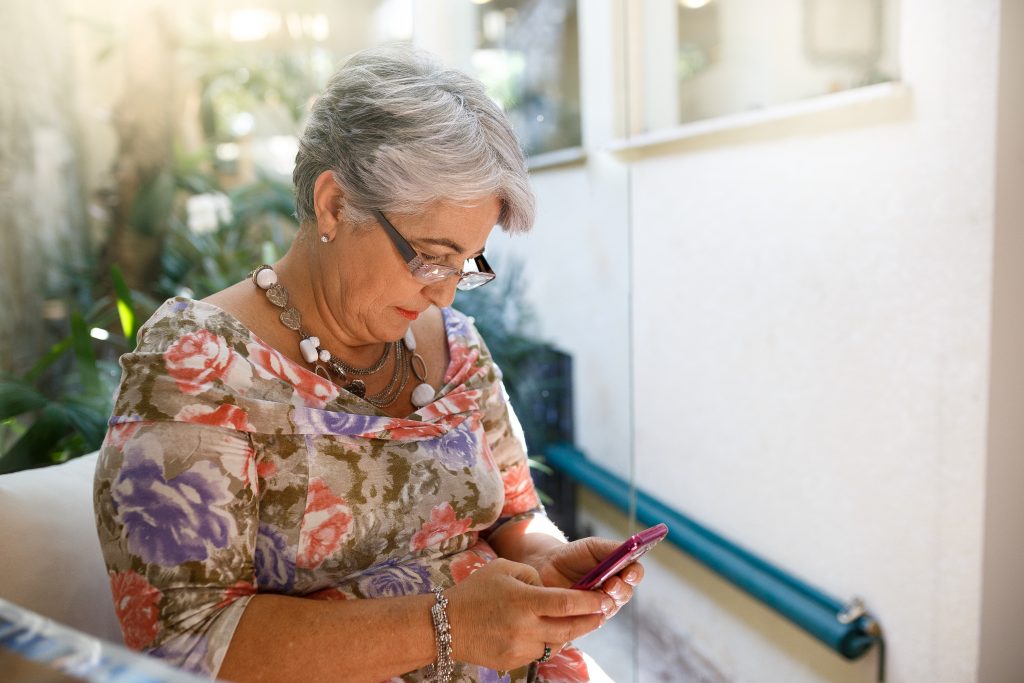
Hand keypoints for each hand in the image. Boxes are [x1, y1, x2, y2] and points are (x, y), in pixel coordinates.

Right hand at [444, 558, 613, 670]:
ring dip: (571, 632)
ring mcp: (519, 648)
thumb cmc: (475, 591)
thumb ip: (533, 576)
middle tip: (604, 612)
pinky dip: (549, 642)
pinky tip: (550, 631)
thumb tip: (553, 590)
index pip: (567, 604)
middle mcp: (524, 627)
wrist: (444, 625)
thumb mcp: (503, 568)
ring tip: (580, 620)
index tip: (604, 597)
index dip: (590, 601)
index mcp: (523, 601)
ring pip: (558, 643)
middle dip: (591, 620)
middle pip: (570, 628)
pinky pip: (541, 652)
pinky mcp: (513, 662)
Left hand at [531, 537, 645, 616]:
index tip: (629, 572)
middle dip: (620, 589)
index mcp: (620, 570)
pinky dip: (590, 614)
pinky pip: (593, 621)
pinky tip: (583, 608)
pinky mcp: (587, 619)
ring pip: (611, 607)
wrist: (547, 568)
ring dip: (606, 602)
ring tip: (597, 594)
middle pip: (626, 593)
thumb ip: (612, 548)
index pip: (635, 574)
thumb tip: (631, 550)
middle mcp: (614, 590)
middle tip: (610, 584)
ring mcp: (601, 605)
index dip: (635, 574)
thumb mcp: (593, 547)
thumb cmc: (574, 556)